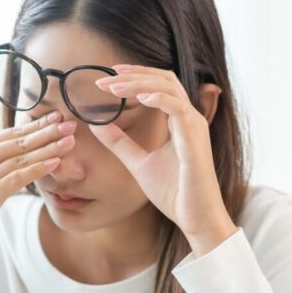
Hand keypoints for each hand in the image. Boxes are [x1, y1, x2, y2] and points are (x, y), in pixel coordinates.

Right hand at [0, 111, 76, 269]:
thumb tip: (24, 150)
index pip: (13, 132)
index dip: (38, 124)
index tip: (59, 116)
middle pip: (20, 141)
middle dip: (48, 132)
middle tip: (72, 124)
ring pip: (22, 158)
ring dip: (49, 148)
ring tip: (70, 141)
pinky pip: (18, 178)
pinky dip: (38, 169)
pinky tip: (55, 163)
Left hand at [91, 64, 236, 255]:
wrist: (195, 217)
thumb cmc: (174, 192)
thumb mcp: (138, 163)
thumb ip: (119, 143)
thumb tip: (97, 124)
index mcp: (179, 121)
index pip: (159, 85)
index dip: (135, 76)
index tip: (108, 78)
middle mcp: (189, 118)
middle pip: (164, 79)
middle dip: (134, 74)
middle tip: (105, 79)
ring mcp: (194, 127)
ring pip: (169, 88)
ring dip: (140, 83)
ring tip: (114, 87)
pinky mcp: (195, 140)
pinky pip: (178, 109)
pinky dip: (159, 99)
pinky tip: (139, 98)